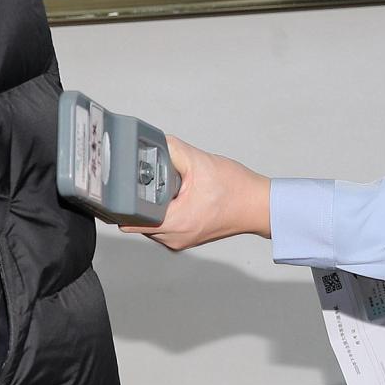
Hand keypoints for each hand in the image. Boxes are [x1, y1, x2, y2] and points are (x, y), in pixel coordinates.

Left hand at [138, 136, 271, 251]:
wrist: (258, 205)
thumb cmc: (237, 189)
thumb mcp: (200, 161)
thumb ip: (172, 149)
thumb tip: (153, 143)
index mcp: (176, 223)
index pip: (131, 220)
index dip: (125, 201)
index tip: (128, 186)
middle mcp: (175, 238)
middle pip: (138, 222)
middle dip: (141, 200)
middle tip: (155, 183)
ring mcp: (180, 241)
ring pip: (150, 225)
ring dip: (153, 207)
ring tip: (170, 190)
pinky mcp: (185, 238)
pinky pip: (163, 227)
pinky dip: (165, 212)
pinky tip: (177, 199)